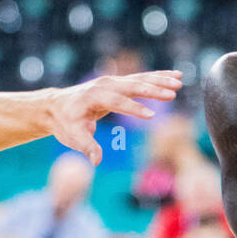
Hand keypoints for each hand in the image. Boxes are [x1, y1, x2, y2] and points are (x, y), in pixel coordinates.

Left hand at [43, 70, 182, 163]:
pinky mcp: (119, 82)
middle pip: (132, 86)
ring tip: (180, 81)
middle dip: (153, 90)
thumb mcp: (73, 137)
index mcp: (93, 97)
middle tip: (173, 93)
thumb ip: (87, 147)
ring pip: (140, 79)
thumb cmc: (65, 124)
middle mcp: (104, 85)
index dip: (133, 109)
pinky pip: (142, 78)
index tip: (151, 117)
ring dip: (161, 80)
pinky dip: (159, 77)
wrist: (56, 106)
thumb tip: (97, 162)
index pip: (116, 102)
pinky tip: (176, 75)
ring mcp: (113, 81)